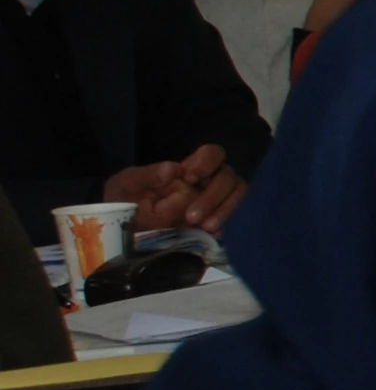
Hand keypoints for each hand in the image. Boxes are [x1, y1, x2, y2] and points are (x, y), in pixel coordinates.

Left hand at [106, 144, 246, 232]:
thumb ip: (148, 175)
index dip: (207, 162)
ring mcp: (218, 203)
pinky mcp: (221, 222)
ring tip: (206, 227)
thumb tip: (173, 170)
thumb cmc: (125, 199)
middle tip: (191, 217)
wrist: (123, 229)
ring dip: (225, 210)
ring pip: (238, 197)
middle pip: (228, 177)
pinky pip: (237, 219)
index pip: (212, 154)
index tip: (189, 178)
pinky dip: (228, 225)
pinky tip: (214, 235)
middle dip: (213, 196)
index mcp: (190, 169)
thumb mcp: (127, 183)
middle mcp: (210, 182)